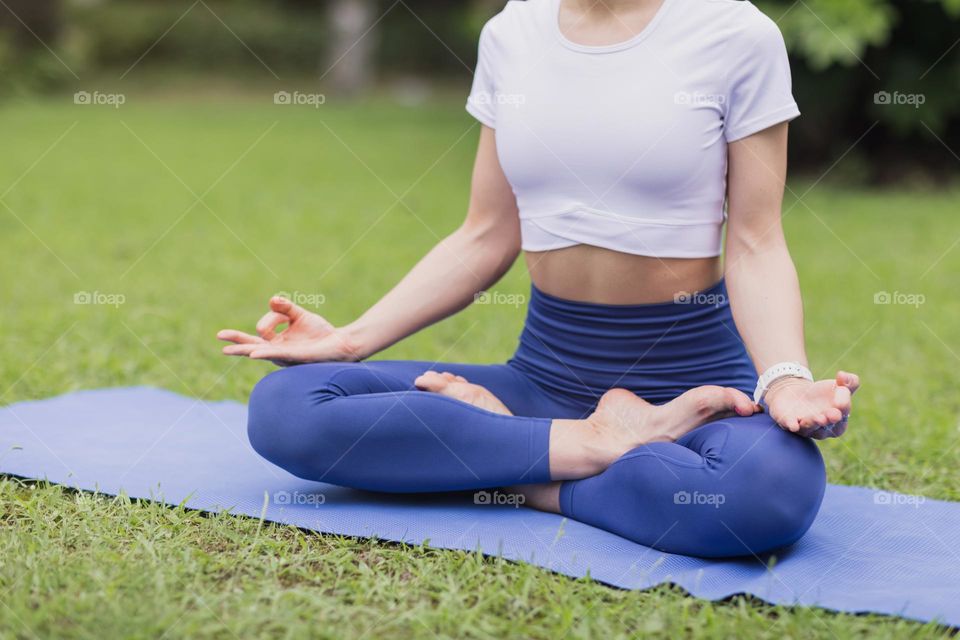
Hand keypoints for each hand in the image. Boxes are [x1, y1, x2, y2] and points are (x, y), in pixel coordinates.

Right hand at [217, 296, 361, 364]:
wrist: (341, 344)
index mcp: (276, 344)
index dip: (270, 317)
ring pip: (261, 351)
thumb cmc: (320, 333)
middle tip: (218, 335)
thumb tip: (272, 300)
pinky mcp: (296, 357)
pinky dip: (265, 353)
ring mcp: (285, 356)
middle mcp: (277, 352)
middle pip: (251, 345)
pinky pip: (277, 354)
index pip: (261, 329)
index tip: (285, 313)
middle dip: (236, 340)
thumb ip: (286, 308)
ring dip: (244, 349)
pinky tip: (254, 353)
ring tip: (227, 350)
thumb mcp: (300, 316)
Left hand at [764, 371, 859, 439]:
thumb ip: (849, 381)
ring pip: (809, 429)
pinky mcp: (787, 421)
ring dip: (812, 423)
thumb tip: (842, 375)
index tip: (841, 401)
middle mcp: (821, 428)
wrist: (795, 393)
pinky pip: (789, 426)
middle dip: (829, 421)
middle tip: (832, 415)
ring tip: (817, 417)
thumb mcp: (838, 385)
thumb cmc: (821, 394)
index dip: (843, 407)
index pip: (843, 415)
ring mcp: (803, 426)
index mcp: (838, 420)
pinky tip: (793, 425)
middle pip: (827, 428)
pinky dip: (792, 425)